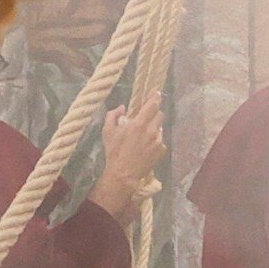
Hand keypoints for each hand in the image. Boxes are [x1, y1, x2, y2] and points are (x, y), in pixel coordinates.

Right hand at [88, 93, 166, 217]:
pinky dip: (155, 140)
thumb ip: (113, 115)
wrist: (123, 174)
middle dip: (154, 114)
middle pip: (159, 115)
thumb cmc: (114, 151)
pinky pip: (160, 140)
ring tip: (144, 136)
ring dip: (154, 128)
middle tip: (146, 118)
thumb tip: (122, 107)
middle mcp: (151, 131)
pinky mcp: (161, 151)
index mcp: (138, 124)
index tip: (156, 94)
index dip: (155, 98)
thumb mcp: (107, 131)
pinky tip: (146, 147)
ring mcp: (158, 141)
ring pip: (160, 128)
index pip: (152, 106)